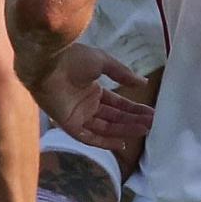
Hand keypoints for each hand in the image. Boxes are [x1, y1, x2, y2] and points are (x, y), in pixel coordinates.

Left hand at [38, 44, 153, 154]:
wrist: (48, 62)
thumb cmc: (73, 58)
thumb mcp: (103, 62)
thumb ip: (122, 74)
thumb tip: (143, 82)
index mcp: (92, 89)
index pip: (116, 103)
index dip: (133, 109)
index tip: (150, 113)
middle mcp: (86, 104)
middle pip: (113, 117)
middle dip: (133, 120)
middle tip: (152, 124)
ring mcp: (77, 115)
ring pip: (105, 127)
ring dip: (124, 130)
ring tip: (144, 130)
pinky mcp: (69, 124)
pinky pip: (88, 137)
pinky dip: (104, 141)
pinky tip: (121, 143)